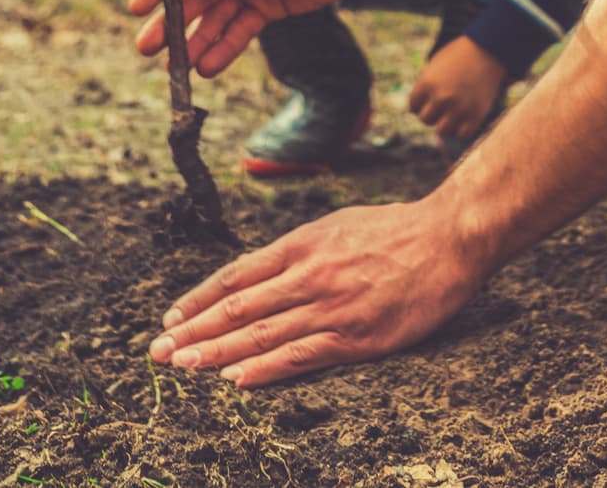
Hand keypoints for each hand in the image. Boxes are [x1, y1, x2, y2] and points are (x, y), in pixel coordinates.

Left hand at [148, 196, 486, 386]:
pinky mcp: (356, 337)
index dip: (201, 298)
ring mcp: (332, 306)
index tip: (172, 318)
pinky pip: (301, 356)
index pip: (238, 273)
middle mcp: (310, 273)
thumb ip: (301, 250)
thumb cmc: (396, 230)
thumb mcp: (339, 225)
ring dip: (217, 353)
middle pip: (240, 306)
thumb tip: (263, 272)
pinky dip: (265, 370)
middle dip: (195, 331)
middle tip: (158, 352)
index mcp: (304, 243)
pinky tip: (237, 381)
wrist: (448, 238)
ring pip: (262, 333)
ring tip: (183, 367)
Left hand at [408, 37, 507, 147]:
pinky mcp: (476, 115)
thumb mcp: (436, 65)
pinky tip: (464, 117)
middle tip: (443, 104)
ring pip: (441, 131)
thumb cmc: (460, 55)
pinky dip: (461, 129)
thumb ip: (426, 87)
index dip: (421, 103)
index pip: (413, 106)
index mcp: (427, 83)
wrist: (489, 49)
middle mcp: (441, 97)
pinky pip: (462, 134)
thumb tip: (417, 111)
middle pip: (426, 119)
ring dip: (445, 123)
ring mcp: (459, 108)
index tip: (430, 97)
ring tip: (453, 113)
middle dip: (432, 113)